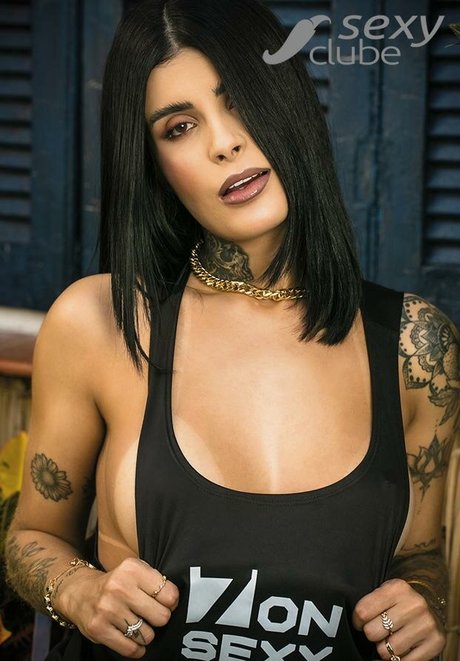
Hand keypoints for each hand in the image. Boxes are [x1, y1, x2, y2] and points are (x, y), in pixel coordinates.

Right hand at [59, 557, 178, 657]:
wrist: (80, 593)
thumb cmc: (116, 583)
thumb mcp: (135, 571)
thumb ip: (156, 582)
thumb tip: (176, 603)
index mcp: (132, 569)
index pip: (169, 594)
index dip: (171, 602)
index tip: (164, 603)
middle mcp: (119, 588)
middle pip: (161, 617)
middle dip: (159, 619)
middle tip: (151, 615)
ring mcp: (108, 609)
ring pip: (147, 635)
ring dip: (146, 634)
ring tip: (137, 624)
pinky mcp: (98, 629)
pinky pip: (131, 649)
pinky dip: (136, 648)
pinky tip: (132, 638)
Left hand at [352, 578, 444, 660]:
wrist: (431, 604)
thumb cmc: (400, 601)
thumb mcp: (385, 593)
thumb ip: (369, 603)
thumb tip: (355, 624)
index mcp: (397, 588)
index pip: (362, 611)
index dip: (357, 621)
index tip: (361, 622)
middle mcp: (414, 605)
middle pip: (372, 633)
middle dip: (372, 634)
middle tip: (379, 631)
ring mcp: (426, 624)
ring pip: (387, 651)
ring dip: (385, 648)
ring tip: (390, 638)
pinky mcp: (436, 642)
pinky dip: (398, 659)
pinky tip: (400, 649)